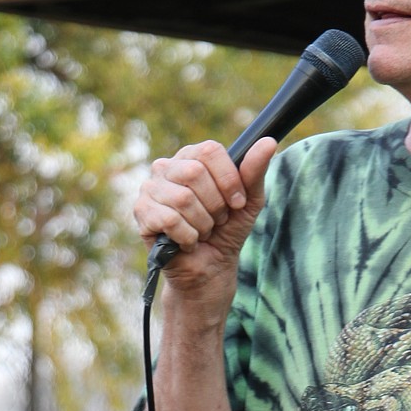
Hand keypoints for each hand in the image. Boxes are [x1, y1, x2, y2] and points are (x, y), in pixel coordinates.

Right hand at [134, 137, 276, 297]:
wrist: (210, 267)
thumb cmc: (227, 230)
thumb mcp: (248, 201)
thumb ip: (255, 171)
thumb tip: (268, 142)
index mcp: (191, 156)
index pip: (209, 151)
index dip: (229, 179)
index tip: (237, 202)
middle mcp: (166, 167)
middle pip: (194, 172)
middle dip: (215, 205)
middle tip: (216, 220)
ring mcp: (150, 188)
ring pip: (183, 199)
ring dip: (202, 224)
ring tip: (202, 231)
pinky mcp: (142, 212)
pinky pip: (169, 220)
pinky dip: (188, 237)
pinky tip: (188, 242)